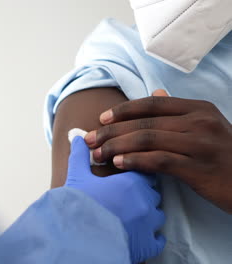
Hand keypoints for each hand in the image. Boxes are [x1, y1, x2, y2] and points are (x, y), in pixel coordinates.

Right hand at [65, 137, 164, 262]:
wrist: (78, 235)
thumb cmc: (78, 205)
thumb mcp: (77, 176)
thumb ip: (80, 155)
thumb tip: (77, 138)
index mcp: (131, 182)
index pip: (145, 171)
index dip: (136, 175)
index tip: (127, 178)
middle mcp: (145, 200)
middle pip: (152, 192)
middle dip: (142, 193)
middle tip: (129, 196)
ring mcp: (148, 223)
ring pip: (157, 215)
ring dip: (147, 215)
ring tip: (133, 216)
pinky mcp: (146, 244)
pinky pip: (157, 240)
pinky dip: (152, 238)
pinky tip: (143, 235)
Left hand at [85, 89, 231, 212]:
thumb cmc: (224, 155)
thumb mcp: (206, 126)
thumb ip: (178, 111)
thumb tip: (156, 94)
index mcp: (198, 109)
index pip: (151, 104)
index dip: (123, 110)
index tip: (101, 119)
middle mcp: (199, 122)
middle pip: (144, 123)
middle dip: (111, 131)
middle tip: (89, 140)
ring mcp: (200, 144)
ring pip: (148, 139)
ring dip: (117, 146)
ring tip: (97, 154)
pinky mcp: (199, 167)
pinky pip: (159, 160)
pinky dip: (135, 160)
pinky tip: (118, 163)